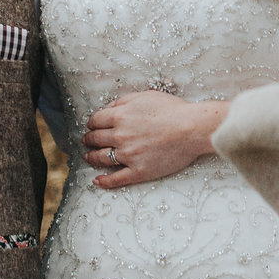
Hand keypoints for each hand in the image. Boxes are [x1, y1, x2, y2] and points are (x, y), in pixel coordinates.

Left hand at [79, 90, 229, 188]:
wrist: (191, 128)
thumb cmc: (172, 110)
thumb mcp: (145, 96)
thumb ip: (123, 101)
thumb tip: (108, 108)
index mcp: (120, 116)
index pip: (96, 120)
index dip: (91, 123)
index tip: (91, 126)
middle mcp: (120, 136)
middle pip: (96, 139)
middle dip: (89, 140)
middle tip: (87, 141)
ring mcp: (128, 155)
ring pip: (101, 158)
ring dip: (92, 157)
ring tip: (89, 157)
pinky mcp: (138, 171)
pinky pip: (116, 179)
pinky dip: (104, 181)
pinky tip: (98, 181)